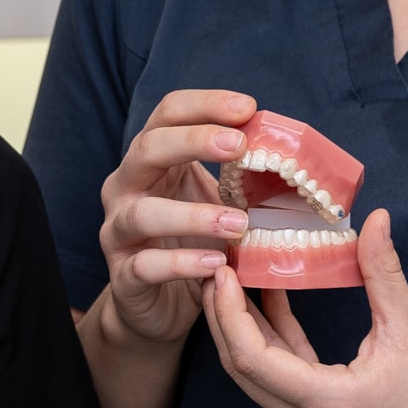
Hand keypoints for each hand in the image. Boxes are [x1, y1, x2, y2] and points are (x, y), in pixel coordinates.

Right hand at [92, 89, 259, 348]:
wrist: (157, 304)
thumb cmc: (188, 241)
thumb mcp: (214, 199)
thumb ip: (237, 175)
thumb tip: (290, 151)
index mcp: (150, 161)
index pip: (167, 114)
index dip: (204, 104)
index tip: (247, 108)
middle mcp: (126, 188)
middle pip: (147, 149)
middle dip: (193, 141)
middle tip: (239, 145)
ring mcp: (118, 231)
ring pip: (143, 213)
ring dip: (194, 214)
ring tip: (238, 223)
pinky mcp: (123, 275)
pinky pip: (146, 266)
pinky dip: (181, 263)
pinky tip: (215, 264)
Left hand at [201, 210, 407, 407]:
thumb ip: (383, 273)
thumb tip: (374, 218)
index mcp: (326, 402)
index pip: (252, 360)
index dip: (229, 315)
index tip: (222, 272)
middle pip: (242, 371)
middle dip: (222, 319)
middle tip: (214, 268)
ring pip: (258, 378)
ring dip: (244, 331)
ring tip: (233, 280)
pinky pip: (284, 380)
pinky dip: (274, 343)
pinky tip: (273, 302)